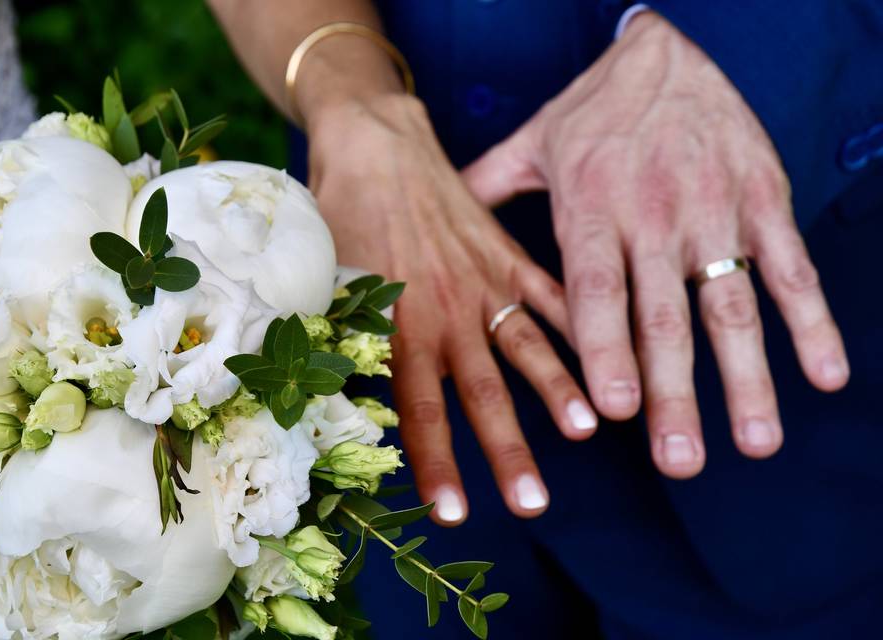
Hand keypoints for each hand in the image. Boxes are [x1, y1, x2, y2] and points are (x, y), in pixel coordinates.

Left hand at [307, 93, 596, 522]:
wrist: (373, 141)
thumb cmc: (338, 214)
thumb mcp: (325, 281)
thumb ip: (342, 341)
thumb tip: (337, 404)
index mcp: (395, 322)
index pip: (416, 407)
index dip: (434, 464)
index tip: (452, 513)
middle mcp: (446, 310)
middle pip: (480, 393)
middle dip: (506, 452)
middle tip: (531, 505)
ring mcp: (483, 281)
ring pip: (526, 347)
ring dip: (557, 392)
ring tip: (587, 431)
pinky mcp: (507, 253)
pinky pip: (549, 294)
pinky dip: (578, 326)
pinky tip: (607, 355)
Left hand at [462, 12, 848, 477]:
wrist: (672, 47)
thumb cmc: (595, 109)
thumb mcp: (531, 145)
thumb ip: (485, 193)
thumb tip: (432, 233)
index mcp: (592, 207)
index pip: (599, 288)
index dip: (608, 348)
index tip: (615, 409)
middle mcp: (654, 216)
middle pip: (666, 316)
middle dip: (676, 391)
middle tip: (680, 459)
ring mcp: (715, 211)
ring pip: (732, 304)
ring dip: (748, 376)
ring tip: (755, 441)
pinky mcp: (763, 201)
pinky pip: (790, 268)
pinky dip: (812, 321)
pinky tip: (825, 375)